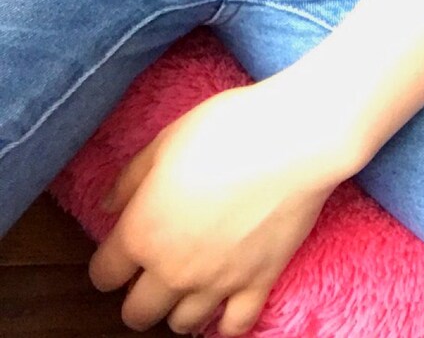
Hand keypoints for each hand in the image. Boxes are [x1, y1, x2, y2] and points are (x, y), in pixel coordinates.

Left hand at [88, 80, 362, 334]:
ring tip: (190, 283)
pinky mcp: (258, 282)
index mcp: (143, 231)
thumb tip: (109, 206)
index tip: (122, 251)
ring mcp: (218, 281)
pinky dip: (227, 322)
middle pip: (138, 313)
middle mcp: (173, 268)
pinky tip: (226, 304)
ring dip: (179, 308)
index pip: (104, 275)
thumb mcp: (166, 140)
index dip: (109, 263)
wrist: (293, 139)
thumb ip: (131, 179)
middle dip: (139, 296)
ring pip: (182, 324)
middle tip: (153, 272)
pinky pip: (235, 326)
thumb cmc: (226, 130)